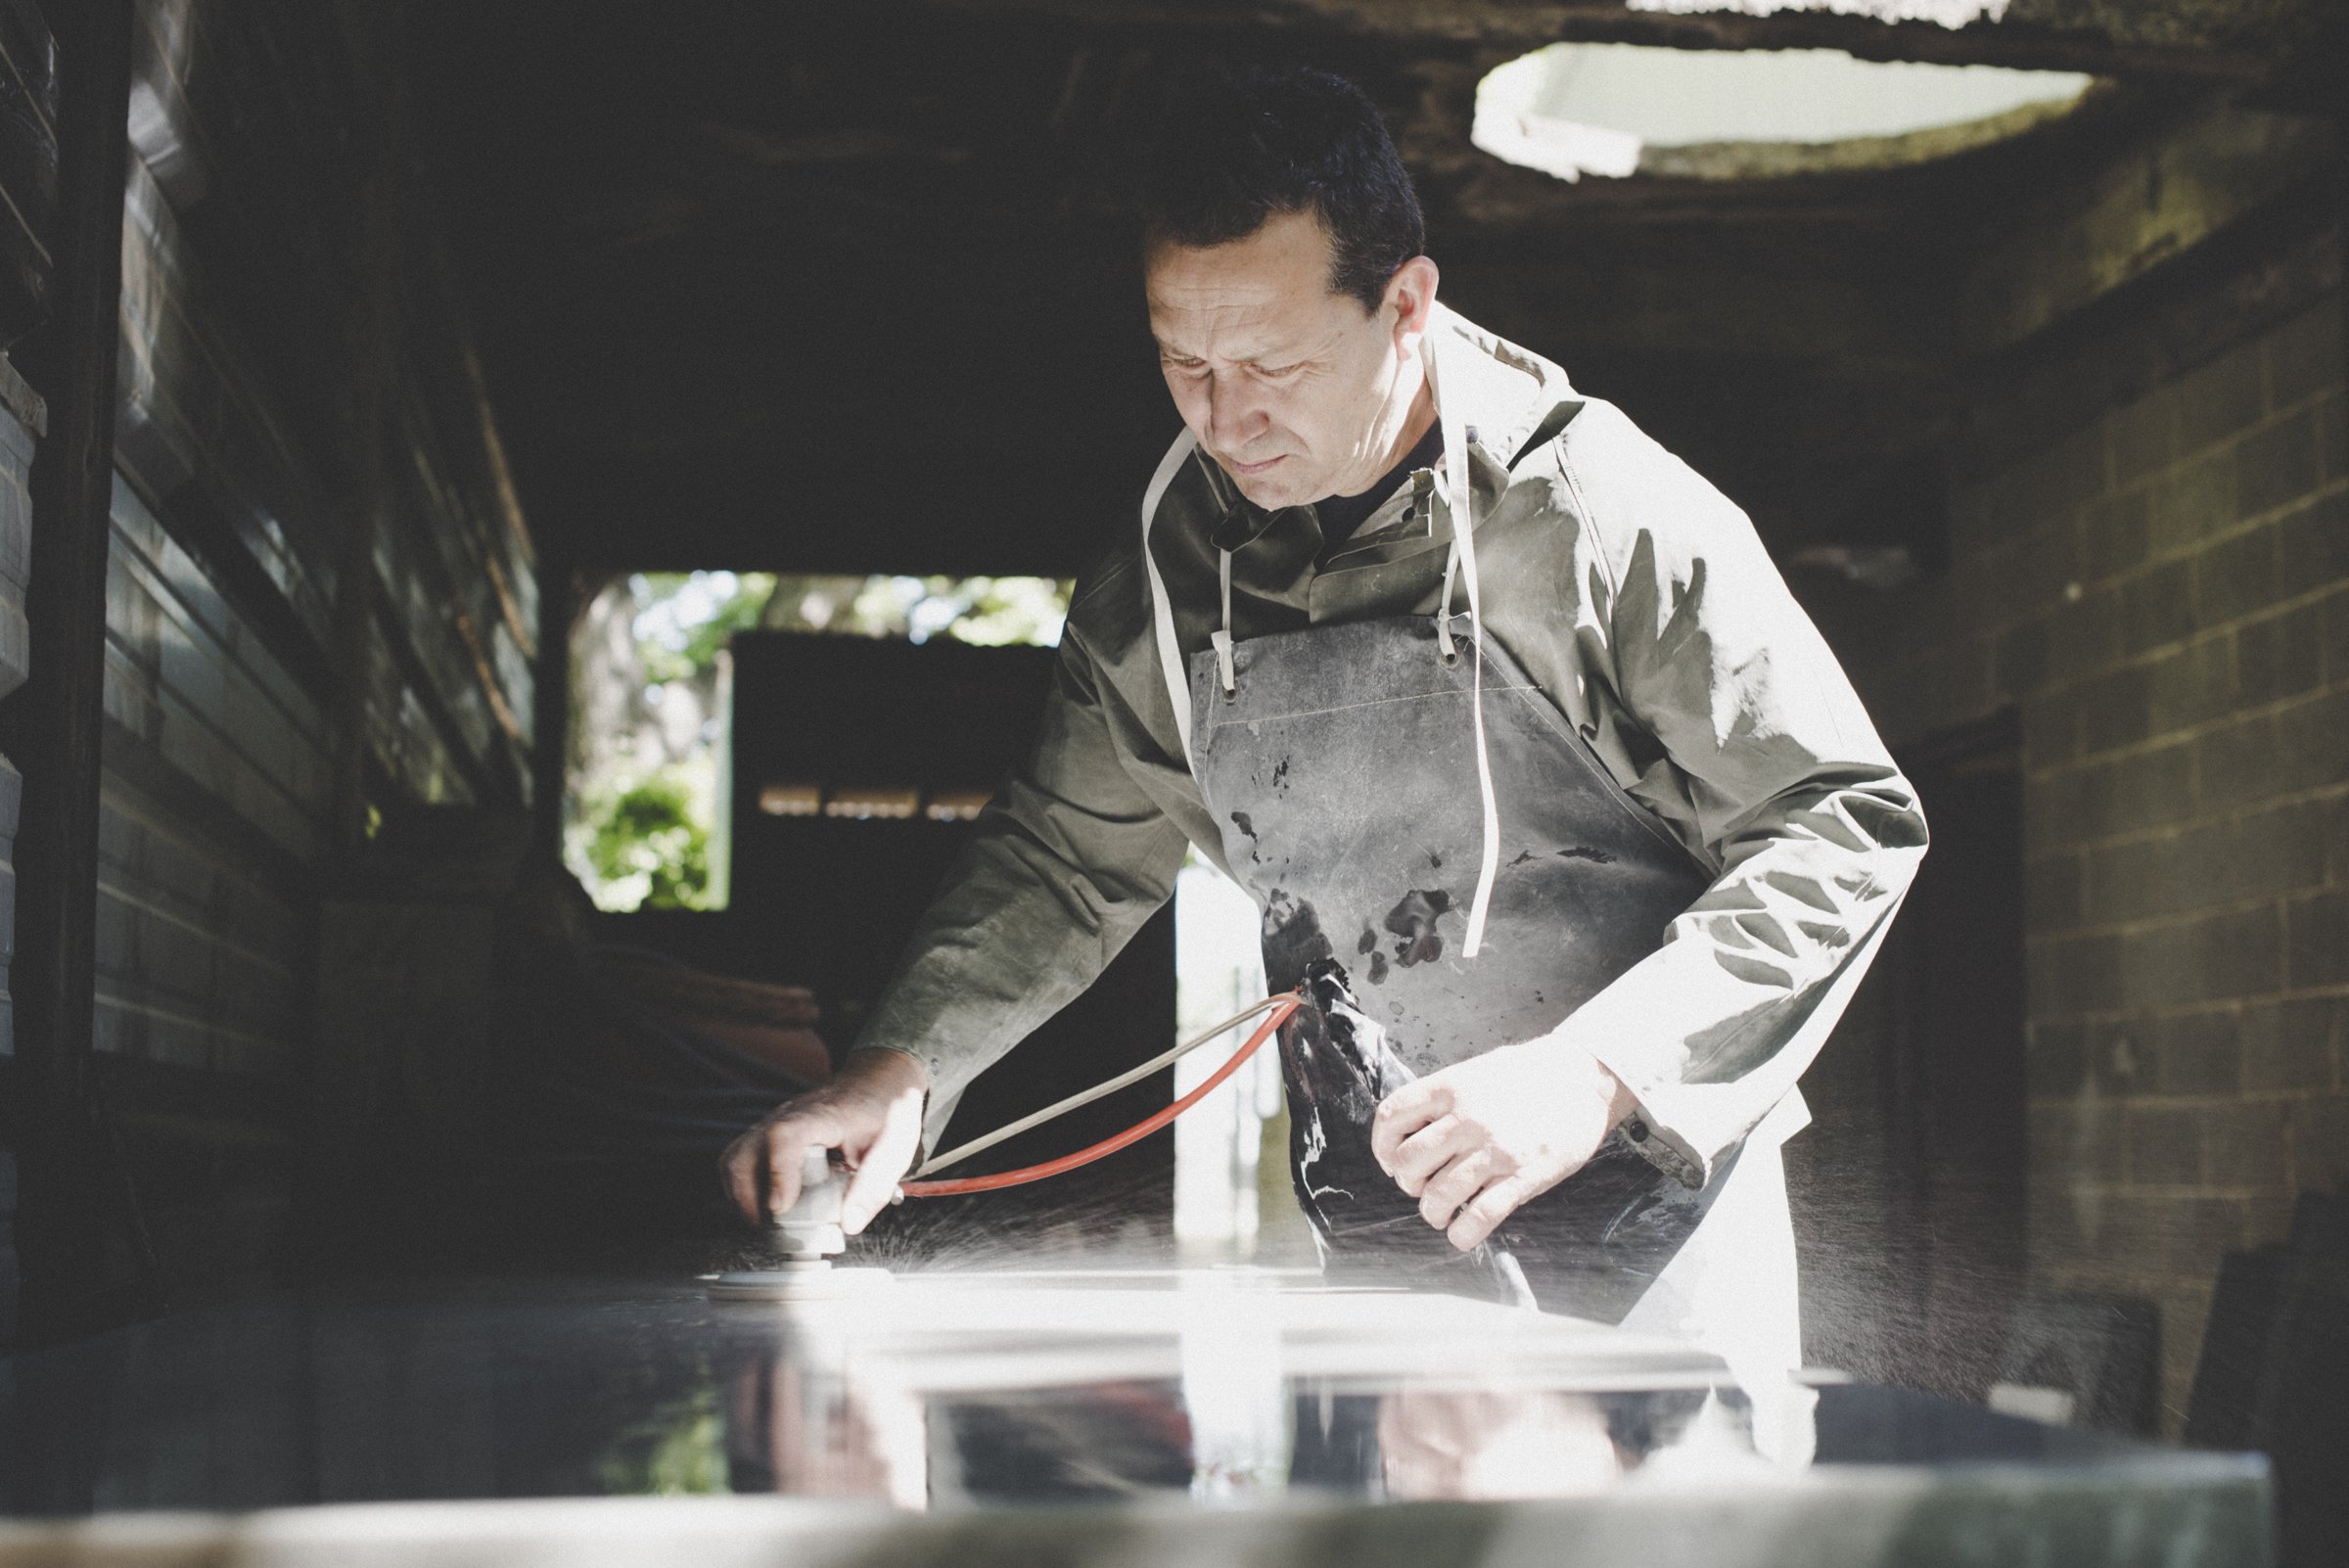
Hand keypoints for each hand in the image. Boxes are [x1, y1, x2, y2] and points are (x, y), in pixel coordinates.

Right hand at [721, 1048, 928, 1231]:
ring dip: (743, 1196)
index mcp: (822, 1117)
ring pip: (735, 1158)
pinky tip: (770, 1206)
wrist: (878, 1083)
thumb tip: (848, 1224)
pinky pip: (743, 1161)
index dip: (778, 1173)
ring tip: (768, 1222)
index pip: (785, 1137)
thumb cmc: (886, 1113)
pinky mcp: (770, 1136)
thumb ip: (874, 1185)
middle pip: (744, 1152)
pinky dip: (747, 1188)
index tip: (781, 1207)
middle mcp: (789, 1117)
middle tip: (773, 1228)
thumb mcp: (895, 1148)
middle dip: (749, 1198)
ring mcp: (775, 1125)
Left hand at [1370, 1042, 1635, 1250]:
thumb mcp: (1477, 1071)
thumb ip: (1445, 1098)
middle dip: (1409, 1184)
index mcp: (1451, 1088)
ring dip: (1432, 1213)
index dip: (1382, 1147)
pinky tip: (1462, 1234)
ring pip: (1438, 1195)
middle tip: (1422, 1187)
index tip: (1391, 1161)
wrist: (1586, 1077)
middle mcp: (1467, 1119)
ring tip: (1442, 1213)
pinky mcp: (1522, 1177)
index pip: (1391, 1118)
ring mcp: (1495, 1150)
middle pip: (1408, 1163)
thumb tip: (1413, 1127)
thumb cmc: (1531, 1073)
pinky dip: (1463, 1235)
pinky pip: (1479, 1216)